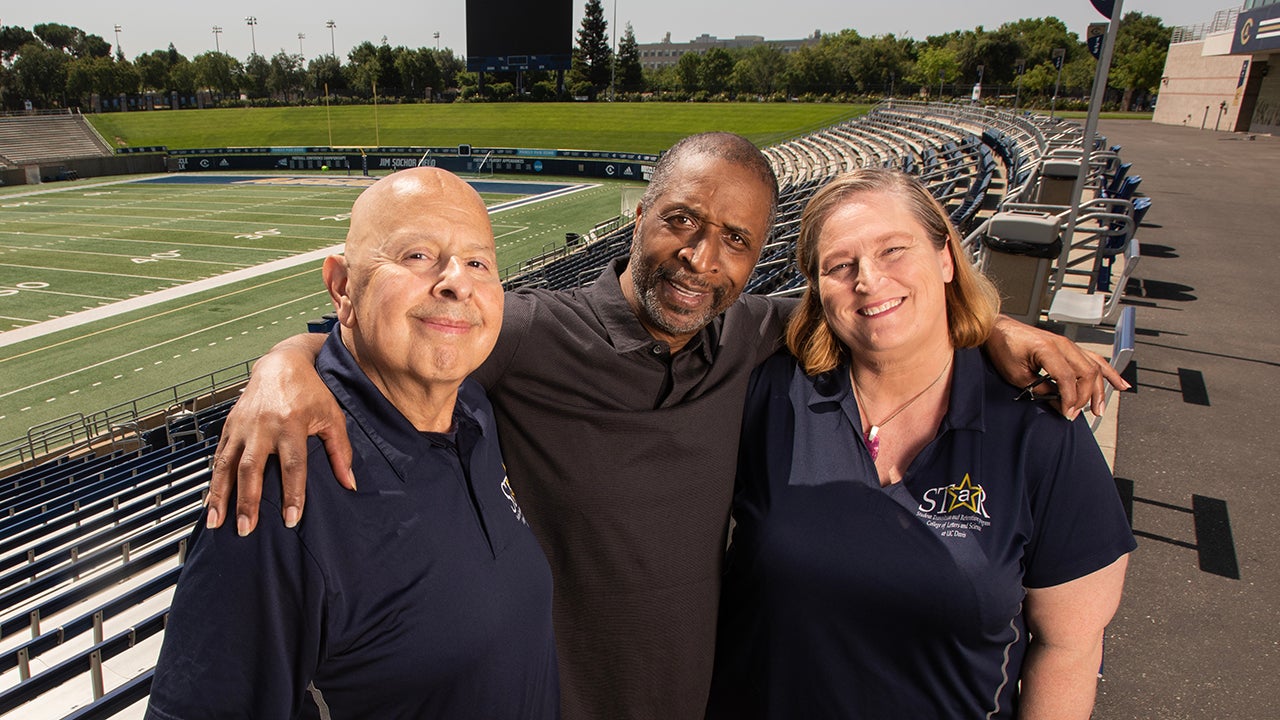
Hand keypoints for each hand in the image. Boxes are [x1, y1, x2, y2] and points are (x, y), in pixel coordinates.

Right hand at [206, 334, 353, 535]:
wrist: (281, 364)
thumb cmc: (311, 392)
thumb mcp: (332, 417)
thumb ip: (341, 451)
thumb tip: (350, 484)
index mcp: (291, 424)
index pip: (293, 466)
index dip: (293, 494)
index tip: (291, 520)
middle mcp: (263, 426)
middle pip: (253, 469)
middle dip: (248, 501)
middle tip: (247, 529)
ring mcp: (242, 426)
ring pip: (227, 465)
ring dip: (220, 496)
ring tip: (216, 523)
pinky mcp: (229, 426)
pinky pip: (218, 457)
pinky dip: (213, 480)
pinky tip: (210, 503)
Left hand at [986, 316, 1129, 419]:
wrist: (1000, 330)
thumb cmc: (1004, 347)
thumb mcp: (1016, 375)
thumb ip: (1039, 390)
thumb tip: (1058, 404)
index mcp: (1047, 348)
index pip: (1067, 378)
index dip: (1069, 399)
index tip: (1067, 413)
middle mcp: (1062, 344)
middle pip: (1086, 373)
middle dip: (1084, 397)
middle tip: (1075, 414)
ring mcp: (1068, 344)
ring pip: (1094, 367)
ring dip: (1099, 390)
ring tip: (1099, 409)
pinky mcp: (1069, 348)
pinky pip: (1095, 359)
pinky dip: (1108, 372)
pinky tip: (1119, 384)